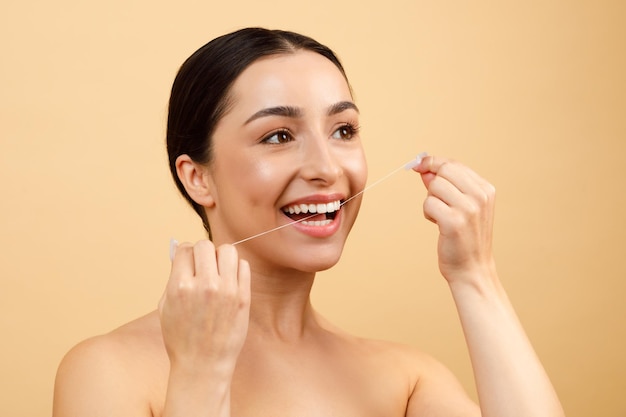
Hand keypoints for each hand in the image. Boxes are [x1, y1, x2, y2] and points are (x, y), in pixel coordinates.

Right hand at [159, 240, 250, 375]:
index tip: (187, 263)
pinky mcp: (243, 297)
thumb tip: (181, 253)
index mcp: (180, 286)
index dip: (185, 254)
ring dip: (221, 257)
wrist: (203, 364)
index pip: (185, 248)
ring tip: (218, 271)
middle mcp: (204, 285)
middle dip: (202, 253)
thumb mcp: (166, 306)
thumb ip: (173, 277)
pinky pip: (243, 266)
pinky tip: (229, 280)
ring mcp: (226, 290)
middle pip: (205, 245)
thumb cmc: (181, 337)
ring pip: (228, 250)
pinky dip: (236, 268)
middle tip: (202, 266)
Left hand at [414, 156, 496, 284]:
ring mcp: (468, 209)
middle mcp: (480, 196)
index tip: (419, 165)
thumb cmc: (464, 238)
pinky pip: (428, 203)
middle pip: (443, 171)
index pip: (454, 164)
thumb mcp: (462, 206)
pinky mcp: (454, 222)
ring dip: (430, 202)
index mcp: (486, 189)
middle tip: (436, 202)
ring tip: (441, 217)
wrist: (472, 269)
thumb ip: (445, 185)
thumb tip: (424, 168)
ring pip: (434, 187)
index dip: (433, 162)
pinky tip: (437, 224)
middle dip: (432, 184)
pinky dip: (428, 213)